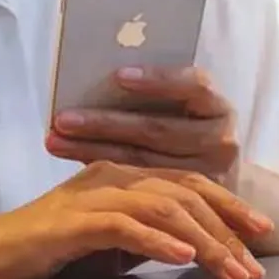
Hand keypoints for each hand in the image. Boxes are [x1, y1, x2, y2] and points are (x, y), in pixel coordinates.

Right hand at [0, 161, 272, 278]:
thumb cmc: (54, 252)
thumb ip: (152, 236)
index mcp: (128, 176)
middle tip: (254, 265)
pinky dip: (158, 241)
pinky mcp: (73, 220)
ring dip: (205, 242)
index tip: (261, 233)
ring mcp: (94, 194)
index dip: (230, 207)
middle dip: (228, 231)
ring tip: (231, 271)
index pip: (190, 186)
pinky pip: (125, 226)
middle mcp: (116, 176)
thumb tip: (198, 249)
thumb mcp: (115, 243)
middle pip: (186, 195)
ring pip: (165, 208)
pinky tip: (182, 257)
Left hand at [47, 66, 239, 184]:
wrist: (222, 194)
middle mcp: (220, 141)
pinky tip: (78, 165)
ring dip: (94, 149)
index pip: (195, 85)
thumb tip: (97, 75)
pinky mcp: (190, 203)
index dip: (158, 80)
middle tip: (64, 118)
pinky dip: (107, 173)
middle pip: (159, 129)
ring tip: (56, 140)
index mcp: (218, 107)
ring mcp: (209, 175)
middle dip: (106, 122)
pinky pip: (141, 188)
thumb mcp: (185, 112)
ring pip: (143, 161)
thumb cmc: (190, 136)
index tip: (119, 76)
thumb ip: (157, 98)